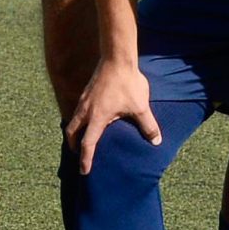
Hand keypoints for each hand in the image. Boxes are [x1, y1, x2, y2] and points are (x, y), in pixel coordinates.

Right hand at [63, 58, 160, 174]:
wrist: (117, 58)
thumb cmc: (128, 83)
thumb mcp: (141, 107)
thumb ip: (148, 125)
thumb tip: (156, 141)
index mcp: (97, 118)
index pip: (87, 143)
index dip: (85, 159)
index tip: (84, 171)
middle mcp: (86, 110)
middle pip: (72, 132)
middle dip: (74, 145)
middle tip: (79, 154)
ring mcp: (84, 100)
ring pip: (73, 120)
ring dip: (76, 132)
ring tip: (83, 138)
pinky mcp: (86, 92)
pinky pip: (78, 110)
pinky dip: (80, 119)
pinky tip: (90, 118)